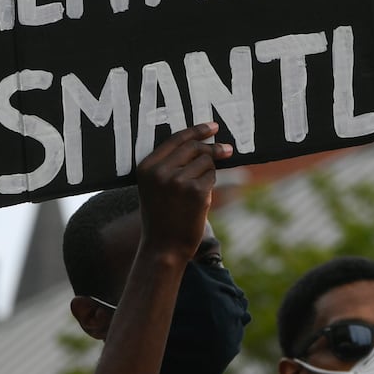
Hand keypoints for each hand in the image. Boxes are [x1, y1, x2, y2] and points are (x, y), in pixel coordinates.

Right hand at [135, 123, 231, 258]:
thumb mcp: (154, 187)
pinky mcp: (196, 192)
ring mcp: (179, 181)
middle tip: (227, 150)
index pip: (176, 139)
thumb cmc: (161, 216)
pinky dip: (211, 185)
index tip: (213, 126)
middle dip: (213, 147)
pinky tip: (200, 200)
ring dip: (209, 173)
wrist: (164, 247)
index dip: (197, 130)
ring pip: (206, 162)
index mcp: (146, 167)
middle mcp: (161, 171)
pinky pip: (212, 177)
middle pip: (194, 147)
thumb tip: (204, 143)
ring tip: (197, 191)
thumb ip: (169, 164)